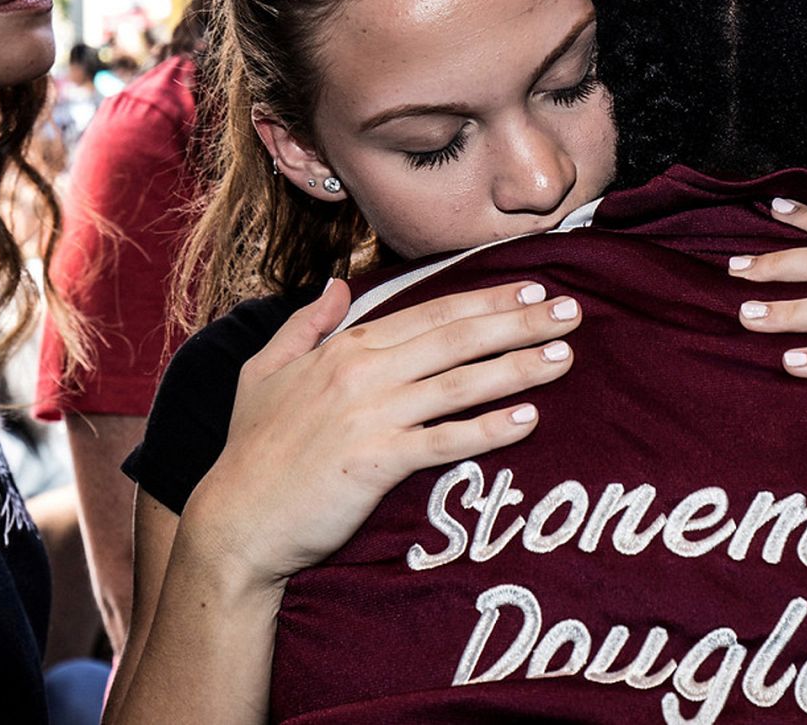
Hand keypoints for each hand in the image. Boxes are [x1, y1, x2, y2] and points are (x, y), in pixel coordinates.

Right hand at [179, 278, 581, 591]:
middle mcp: (361, 374)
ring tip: (564, 357)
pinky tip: (528, 421)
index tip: (532, 290)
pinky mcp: (376, 464)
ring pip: (459, 384)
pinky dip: (488, 429)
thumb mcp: (263, 372)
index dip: (485, 300)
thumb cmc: (249, 451)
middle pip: (456, 339)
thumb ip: (304, 326)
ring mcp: (370, 417)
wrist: (233, 520)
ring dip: (516, 367)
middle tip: (572, 312)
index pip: (429, 313)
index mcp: (344, 348)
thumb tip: (334, 286)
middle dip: (518, 322)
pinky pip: (444, 441)